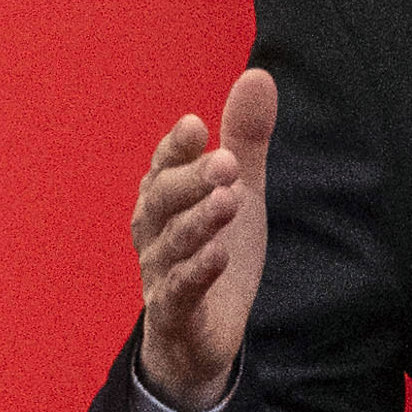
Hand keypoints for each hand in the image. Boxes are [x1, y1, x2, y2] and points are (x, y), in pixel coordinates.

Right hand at [132, 66, 275, 411]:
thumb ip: (245, 140)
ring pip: (171, 243)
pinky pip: (178, 292)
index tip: (197, 125)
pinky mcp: (175, 314)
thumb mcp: (238, 192)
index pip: (163, 165)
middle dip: (192, 179)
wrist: (201, 337)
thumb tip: (259, 74)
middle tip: (227, 163)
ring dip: (198, 221)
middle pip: (162, 199)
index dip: (176, 147)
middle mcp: (153, 232)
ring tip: (229, 201)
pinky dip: (196, 273)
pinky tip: (218, 256)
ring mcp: (159, 273)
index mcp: (163, 198)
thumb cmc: (213, 252)